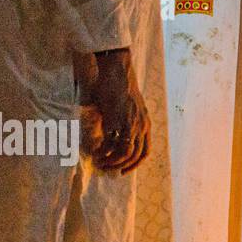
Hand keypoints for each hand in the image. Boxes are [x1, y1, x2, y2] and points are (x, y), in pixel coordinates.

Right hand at [90, 49, 149, 173]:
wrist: (116, 70)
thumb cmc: (117, 87)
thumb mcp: (126, 108)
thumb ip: (123, 123)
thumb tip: (111, 137)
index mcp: (145, 124)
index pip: (145, 152)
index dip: (135, 164)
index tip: (124, 171)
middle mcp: (141, 126)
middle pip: (134, 156)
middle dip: (120, 166)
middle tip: (107, 169)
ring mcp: (130, 124)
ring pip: (124, 153)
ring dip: (111, 161)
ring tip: (100, 162)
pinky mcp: (117, 120)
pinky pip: (111, 143)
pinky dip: (103, 151)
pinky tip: (95, 152)